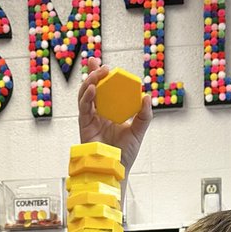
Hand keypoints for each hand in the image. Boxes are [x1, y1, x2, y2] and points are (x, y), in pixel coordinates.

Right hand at [78, 58, 151, 175]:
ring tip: (97, 72)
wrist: (115, 170)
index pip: (105, 90)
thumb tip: (147, 96)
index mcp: (110, 112)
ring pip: (85, 94)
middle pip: (92, 88)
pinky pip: (83, 107)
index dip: (103, 77)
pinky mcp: (84, 125)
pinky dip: (86, 96)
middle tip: (96, 61)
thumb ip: (144, 115)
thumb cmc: (124, 155)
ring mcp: (90, 118)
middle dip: (91, 73)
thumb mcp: (139, 131)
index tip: (108, 65)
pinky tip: (93, 88)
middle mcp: (98, 113)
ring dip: (89, 81)